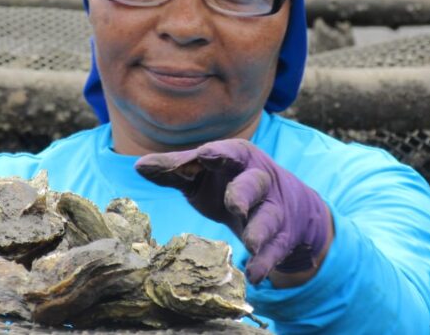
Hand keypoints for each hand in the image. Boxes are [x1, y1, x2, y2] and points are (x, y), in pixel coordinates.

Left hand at [135, 138, 331, 284]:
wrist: (290, 208)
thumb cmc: (233, 184)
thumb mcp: (206, 176)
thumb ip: (177, 170)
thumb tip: (139, 166)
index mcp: (239, 160)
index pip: (229, 153)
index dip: (218, 154)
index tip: (203, 155)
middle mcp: (259, 181)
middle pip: (254, 183)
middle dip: (244, 193)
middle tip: (234, 205)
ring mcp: (273, 210)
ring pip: (268, 217)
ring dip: (260, 230)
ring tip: (251, 243)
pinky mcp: (281, 238)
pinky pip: (275, 250)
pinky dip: (265, 262)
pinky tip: (255, 275)